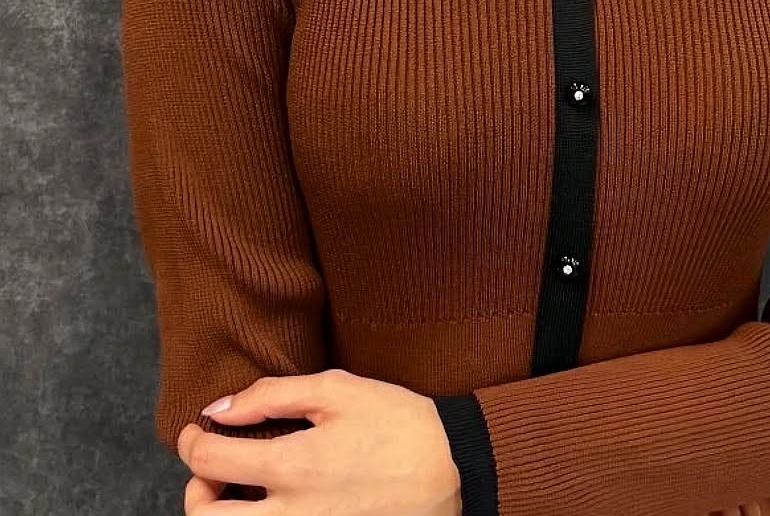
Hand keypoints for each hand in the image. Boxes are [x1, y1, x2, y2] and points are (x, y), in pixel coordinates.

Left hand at [177, 368, 462, 513]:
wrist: (452, 470)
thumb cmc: (397, 424)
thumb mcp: (337, 390)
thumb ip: (271, 395)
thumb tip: (220, 410)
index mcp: (292, 467)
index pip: (210, 460)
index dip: (192, 442)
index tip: (196, 430)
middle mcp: (290, 515)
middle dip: (196, 491)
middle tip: (213, 468)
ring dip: (222, 514)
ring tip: (240, 490)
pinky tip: (273, 504)